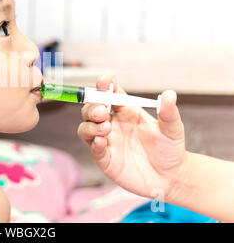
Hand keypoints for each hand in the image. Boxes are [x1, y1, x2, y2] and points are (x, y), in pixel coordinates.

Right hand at [77, 76, 188, 200]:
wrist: (171, 178)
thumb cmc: (170, 149)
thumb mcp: (172, 129)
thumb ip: (168, 112)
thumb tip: (170, 94)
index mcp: (126, 111)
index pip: (110, 94)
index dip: (104, 86)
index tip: (103, 81)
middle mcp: (113, 124)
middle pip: (92, 109)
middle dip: (92, 107)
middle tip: (102, 112)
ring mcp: (107, 141)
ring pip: (86, 128)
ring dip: (91, 125)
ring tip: (105, 128)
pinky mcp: (105, 159)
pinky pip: (93, 149)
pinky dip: (94, 143)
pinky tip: (101, 141)